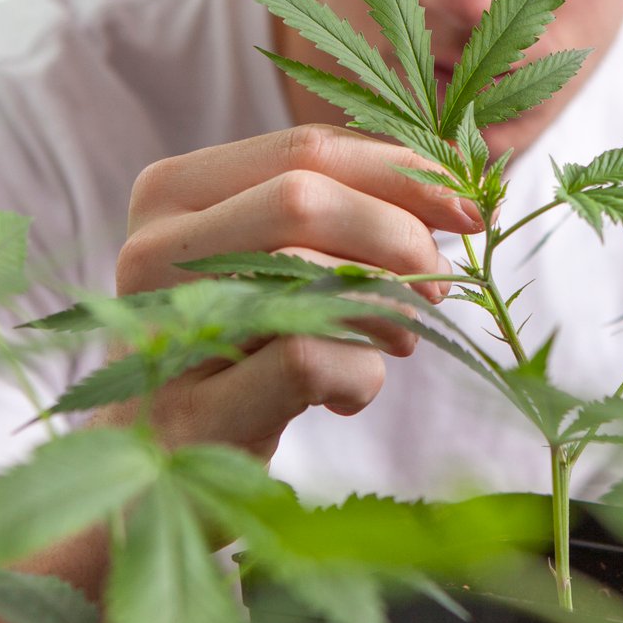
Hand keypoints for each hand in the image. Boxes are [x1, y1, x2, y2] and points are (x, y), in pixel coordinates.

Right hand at [109, 124, 482, 452]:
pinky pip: (311, 360)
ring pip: (310, 274)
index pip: (305, 149)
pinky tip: (347, 395)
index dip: (403, 172)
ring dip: (387, 309)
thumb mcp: (274, 267)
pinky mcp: (193, 410)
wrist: (158, 474)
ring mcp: (163, 331)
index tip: (471, 207)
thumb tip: (461, 184)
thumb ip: (341, 211)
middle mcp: (150, 249)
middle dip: (399, 236)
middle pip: (306, 198)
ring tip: (397, 339)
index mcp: (169, 194)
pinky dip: (360, 377)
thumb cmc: (238, 354)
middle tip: (437, 282)